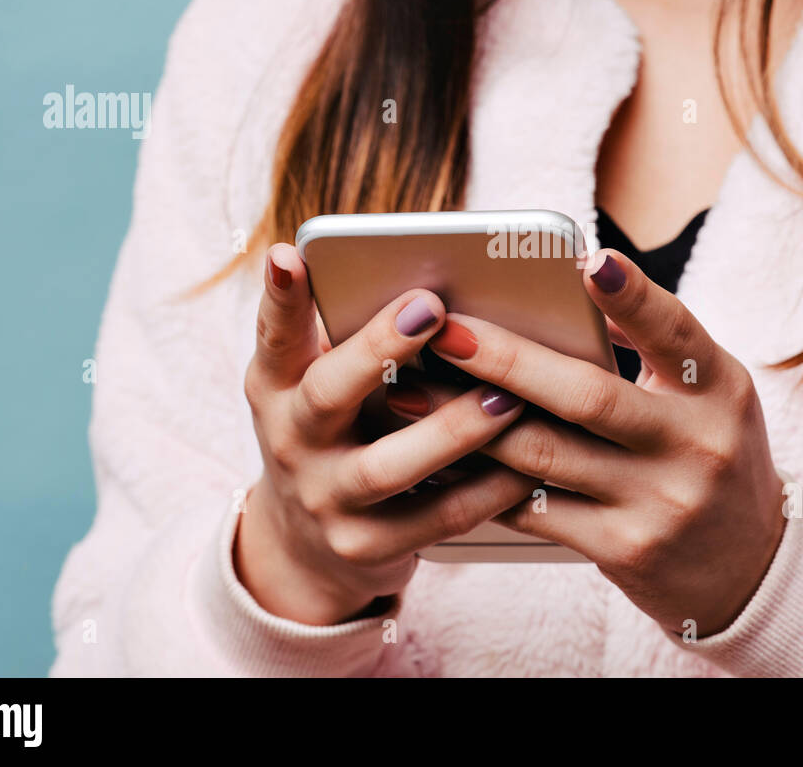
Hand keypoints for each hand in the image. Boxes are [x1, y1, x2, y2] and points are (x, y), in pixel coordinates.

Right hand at [235, 244, 536, 625]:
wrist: (306, 545)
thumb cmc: (336, 431)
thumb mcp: (317, 384)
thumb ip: (352, 338)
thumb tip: (432, 277)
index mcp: (277, 386)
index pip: (274, 334)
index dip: (281, 297)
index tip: (291, 255)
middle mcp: (291, 440)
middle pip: (326, 393)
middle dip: (378, 348)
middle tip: (432, 307)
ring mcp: (324, 499)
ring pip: (386, 467)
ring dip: (451, 431)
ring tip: (508, 398)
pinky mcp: (364, 546)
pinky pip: (435, 520)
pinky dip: (485, 491)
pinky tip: (528, 465)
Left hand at [426, 249, 785, 636]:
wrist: (748, 567)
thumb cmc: (709, 454)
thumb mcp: (708, 396)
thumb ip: (650, 349)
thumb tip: (563, 290)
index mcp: (719, 388)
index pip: (674, 331)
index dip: (632, 296)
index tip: (588, 262)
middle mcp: (695, 444)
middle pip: (588, 396)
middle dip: (507, 360)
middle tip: (445, 331)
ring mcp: (660, 502)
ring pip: (545, 454)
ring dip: (470, 422)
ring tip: (415, 391)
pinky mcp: (624, 549)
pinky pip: (536, 510)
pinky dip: (483, 481)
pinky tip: (440, 457)